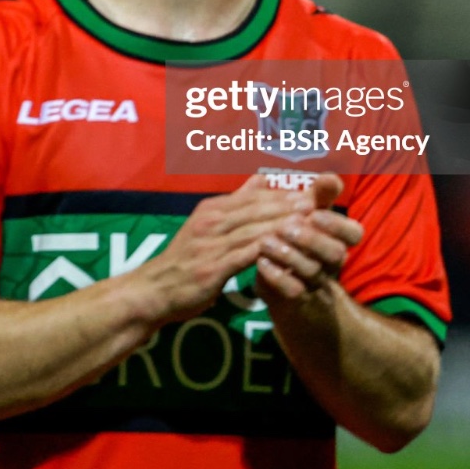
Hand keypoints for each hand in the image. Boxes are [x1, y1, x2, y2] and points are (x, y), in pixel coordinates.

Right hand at [128, 174, 318, 325]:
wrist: (155, 290)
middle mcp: (210, 222)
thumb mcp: (206, 225)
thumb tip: (261, 179)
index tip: (307, 194)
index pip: (252, 197)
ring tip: (308, 225)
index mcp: (211, 210)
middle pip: (256, 210)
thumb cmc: (185, 259)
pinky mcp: (213, 268)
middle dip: (287, 206)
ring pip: (254, 230)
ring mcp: (211, 244)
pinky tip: (288, 253)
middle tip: (314, 204)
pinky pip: (247, 256)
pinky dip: (269, 251)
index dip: (281, 195)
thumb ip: (236, 204)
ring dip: (282, 226)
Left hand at [254, 174, 362, 301]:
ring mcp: (316, 284)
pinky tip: (260, 263)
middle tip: (286, 226)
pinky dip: (277, 276)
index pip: (353, 234)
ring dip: (288, 254)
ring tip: (264, 241)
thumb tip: (330, 176)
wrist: (294, 302)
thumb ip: (319, 198)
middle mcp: (330, 264)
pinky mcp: (297, 301)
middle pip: (335, 253)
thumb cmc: (301, 250)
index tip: (315, 212)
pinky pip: (293, 291)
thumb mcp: (310, 222)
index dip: (337, 224)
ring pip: (312, 271)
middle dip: (312, 238)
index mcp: (336, 242)